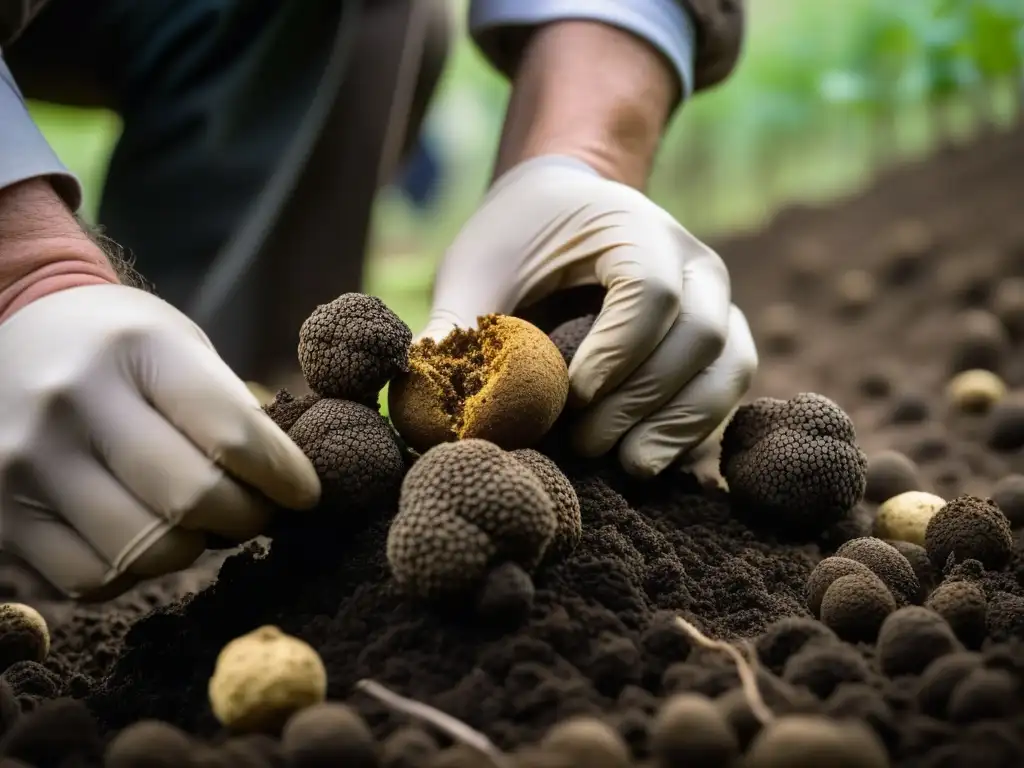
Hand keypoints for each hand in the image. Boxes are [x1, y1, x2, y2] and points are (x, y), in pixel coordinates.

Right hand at [0, 284, 320, 598]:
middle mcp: (73, 401)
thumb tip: (291, 488)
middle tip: (254, 511)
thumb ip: (231, 410)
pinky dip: (132, 573)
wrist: (9, 333)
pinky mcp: (0, 515)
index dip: (284, 475)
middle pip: (192, 499)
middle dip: (244, 517)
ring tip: (197, 523)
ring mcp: (27, 462)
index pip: (232, 433)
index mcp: (137, 348)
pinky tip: (141, 537)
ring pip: (144, 551)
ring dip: (191, 549)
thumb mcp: (179, 345)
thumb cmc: (119, 349)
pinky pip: (90, 580)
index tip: (305, 492)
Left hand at [420, 156, 757, 476]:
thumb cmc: (517, 235)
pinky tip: (652, 458)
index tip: (571, 397)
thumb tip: (422, 391)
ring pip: (729, 365)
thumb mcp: (478, 266)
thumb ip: (456, 323)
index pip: (651, 292)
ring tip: (628, 466)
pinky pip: (730, 383)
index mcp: (634, 227)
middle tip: (585, 446)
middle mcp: (693, 260)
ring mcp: (715, 297)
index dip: (617, 353)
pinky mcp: (719, 334)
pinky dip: (697, 425)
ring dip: (681, 423)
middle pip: (699, 335)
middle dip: (642, 401)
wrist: (563, 208)